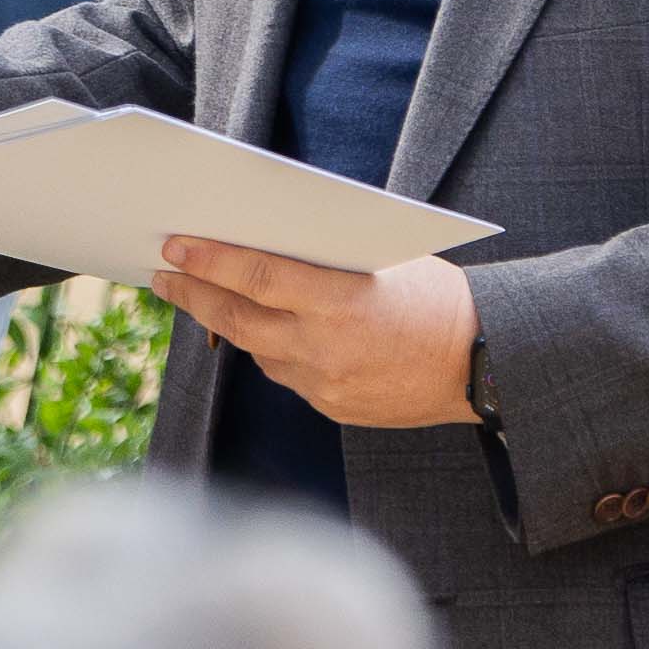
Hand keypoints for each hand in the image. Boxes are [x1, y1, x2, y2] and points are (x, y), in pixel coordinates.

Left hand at [150, 235, 482, 429]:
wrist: (485, 366)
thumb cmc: (439, 299)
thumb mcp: (386, 260)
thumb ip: (326, 259)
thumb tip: (263, 241)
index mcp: (340, 302)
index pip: (255, 277)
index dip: (208, 261)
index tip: (174, 247)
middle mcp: (325, 348)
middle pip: (238, 319)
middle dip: (194, 294)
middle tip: (163, 274)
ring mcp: (326, 384)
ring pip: (257, 351)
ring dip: (226, 323)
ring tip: (200, 297)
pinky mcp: (333, 408)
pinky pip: (286, 375)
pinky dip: (269, 350)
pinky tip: (259, 331)